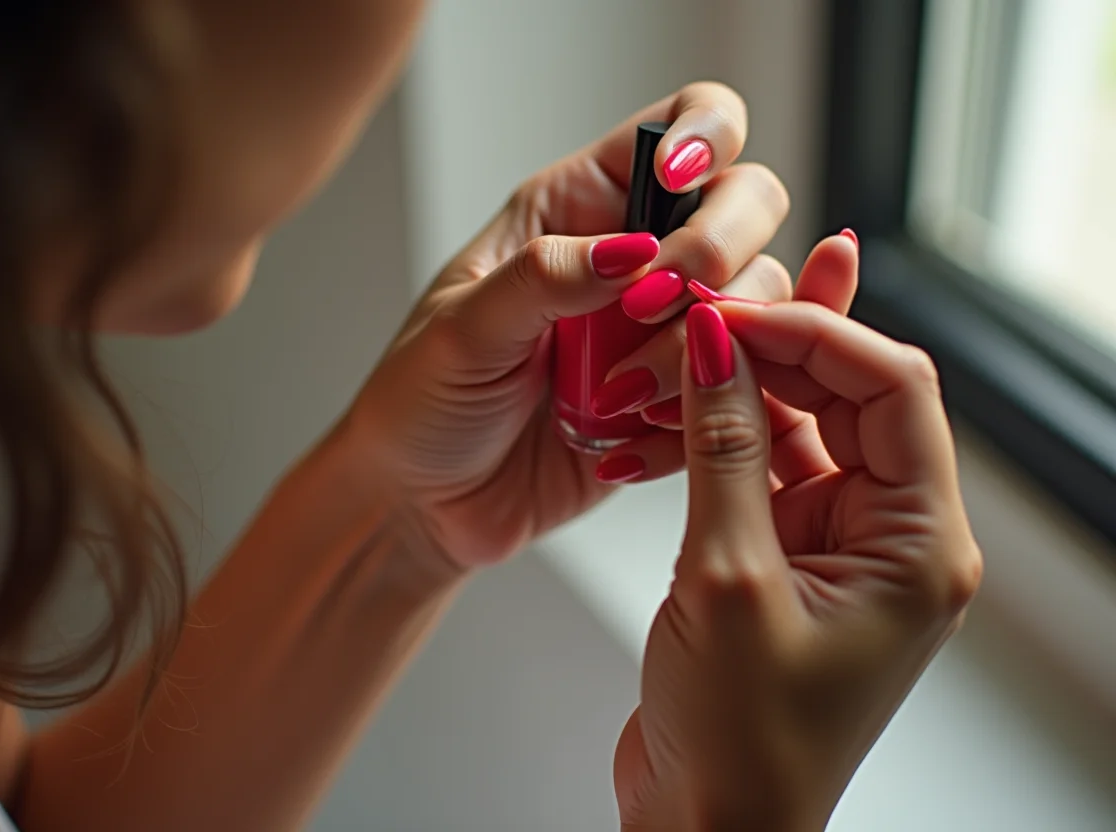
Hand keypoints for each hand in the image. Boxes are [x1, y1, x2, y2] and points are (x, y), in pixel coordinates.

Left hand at [348, 83, 792, 568]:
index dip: (703, 137)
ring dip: (702, 344)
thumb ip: (542, 280)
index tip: (674, 183)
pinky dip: (699, 411)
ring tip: (622, 396)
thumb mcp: (462, 331)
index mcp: (574, 210)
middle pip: (746, 205)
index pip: (681, 127)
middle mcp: (631, 259)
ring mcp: (662, 330)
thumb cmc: (421, 402)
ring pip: (755, 299)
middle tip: (649, 307)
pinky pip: (737, 387)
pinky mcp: (678, 399)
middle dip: (716, 250)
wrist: (424, 504)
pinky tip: (627, 439)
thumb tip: (630, 251)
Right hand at [613, 282, 982, 829]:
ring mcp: (839, 546)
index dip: (816, 332)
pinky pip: (762, 469)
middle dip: (769, 352)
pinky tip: (665, 418)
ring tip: (665, 364)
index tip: (731, 310)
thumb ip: (723, 448)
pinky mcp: (788, 557)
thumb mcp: (727, 578)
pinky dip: (715, 440)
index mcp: (919, 546)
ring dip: (733, 393)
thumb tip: (713, 344)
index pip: (891, 389)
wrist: (707, 822)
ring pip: (800, 428)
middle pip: (848, 397)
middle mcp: (892, 538)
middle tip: (688, 324)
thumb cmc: (739, 739)